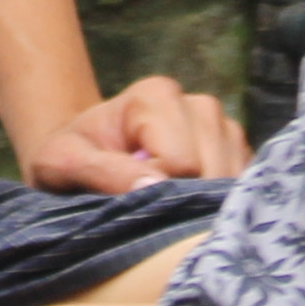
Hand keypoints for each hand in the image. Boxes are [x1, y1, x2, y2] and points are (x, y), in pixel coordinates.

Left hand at [23, 73, 249, 192]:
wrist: (85, 156)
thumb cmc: (69, 157)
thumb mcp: (61, 162)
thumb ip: (101, 172)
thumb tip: (155, 186)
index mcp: (156, 96)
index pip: (181, 162)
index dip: (157, 192)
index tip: (128, 200)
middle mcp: (198, 104)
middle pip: (212, 171)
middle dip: (182, 201)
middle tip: (147, 209)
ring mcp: (223, 127)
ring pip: (232, 181)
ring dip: (201, 206)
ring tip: (164, 206)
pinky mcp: (236, 153)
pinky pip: (243, 187)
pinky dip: (218, 206)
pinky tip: (187, 207)